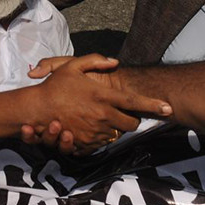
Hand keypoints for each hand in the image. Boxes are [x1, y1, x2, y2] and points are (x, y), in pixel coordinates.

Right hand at [23, 55, 171, 153]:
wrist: (36, 109)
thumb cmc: (55, 87)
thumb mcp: (72, 66)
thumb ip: (95, 60)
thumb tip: (114, 62)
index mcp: (103, 96)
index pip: (135, 102)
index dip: (153, 105)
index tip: (168, 108)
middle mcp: (103, 115)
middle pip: (130, 124)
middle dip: (131, 121)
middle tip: (124, 115)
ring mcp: (95, 131)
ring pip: (117, 135)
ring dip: (114, 129)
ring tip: (100, 120)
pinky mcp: (86, 143)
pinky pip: (102, 143)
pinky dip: (100, 137)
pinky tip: (90, 128)